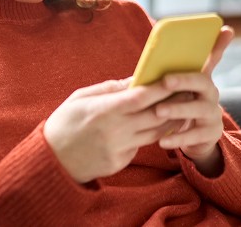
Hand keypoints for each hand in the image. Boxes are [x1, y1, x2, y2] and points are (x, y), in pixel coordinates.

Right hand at [44, 78, 182, 182]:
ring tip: (182, 108)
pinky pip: (141, 146)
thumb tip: (133, 80)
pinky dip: (150, 135)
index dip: (160, 88)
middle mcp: (115, 130)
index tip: (174, 78)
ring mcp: (119, 148)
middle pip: (155, 115)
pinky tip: (158, 127)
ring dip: (170, 121)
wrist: (52, 160)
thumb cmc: (64, 122)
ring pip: (155, 133)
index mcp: (104, 110)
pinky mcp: (121, 162)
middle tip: (188, 91)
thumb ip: (109, 89)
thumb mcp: (80, 98)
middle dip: (174, 103)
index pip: (141, 97)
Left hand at [154, 26, 234, 175]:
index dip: (219, 44)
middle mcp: (211, 93)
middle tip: (165, 80)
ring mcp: (213, 113)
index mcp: (202, 78)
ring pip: (198, 109)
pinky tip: (162, 140)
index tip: (225, 29)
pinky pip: (194, 135)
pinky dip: (177, 137)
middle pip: (202, 82)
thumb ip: (170, 70)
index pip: (212, 57)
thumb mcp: (177, 88)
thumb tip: (155, 53)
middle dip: (184, 80)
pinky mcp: (210, 134)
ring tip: (158, 111)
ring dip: (177, 109)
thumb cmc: (181, 104)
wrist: (195, 138)